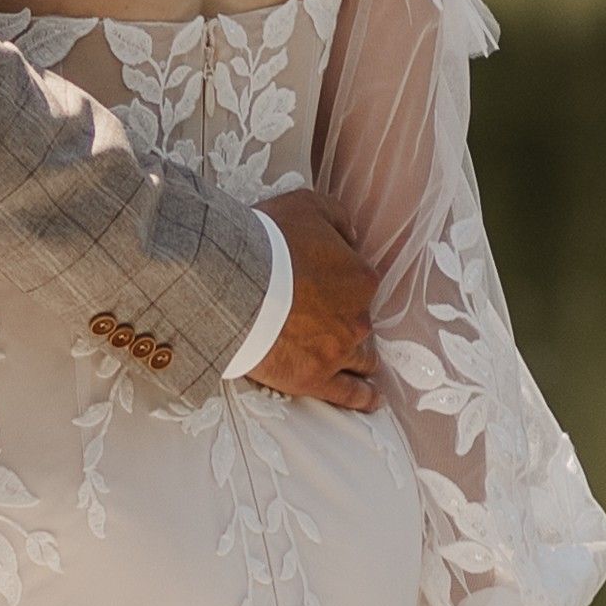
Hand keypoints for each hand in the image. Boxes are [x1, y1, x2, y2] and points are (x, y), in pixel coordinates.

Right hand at [242, 193, 382, 411]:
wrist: (234, 284)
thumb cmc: (268, 241)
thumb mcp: (307, 205)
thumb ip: (338, 218)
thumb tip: (351, 236)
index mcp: (362, 277)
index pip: (361, 282)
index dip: (341, 282)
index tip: (322, 284)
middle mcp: (359, 317)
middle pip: (361, 322)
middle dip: (348, 322)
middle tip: (327, 321)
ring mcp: (339, 351)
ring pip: (363, 360)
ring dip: (362, 361)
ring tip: (363, 369)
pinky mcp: (316, 378)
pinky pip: (349, 394)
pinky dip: (363, 397)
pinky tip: (372, 399)